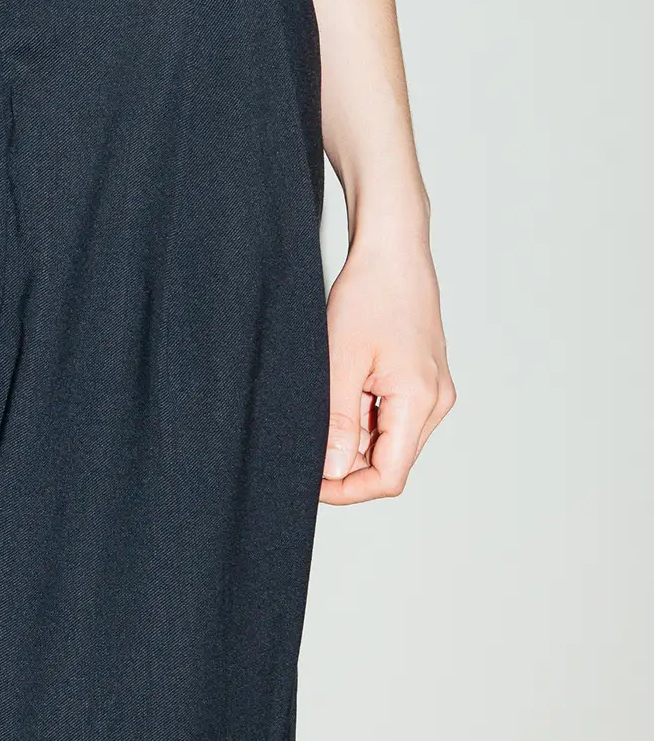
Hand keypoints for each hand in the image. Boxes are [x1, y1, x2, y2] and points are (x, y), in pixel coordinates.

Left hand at [319, 219, 455, 503]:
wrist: (392, 251)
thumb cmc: (370, 295)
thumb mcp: (340, 362)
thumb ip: (337, 422)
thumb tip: (331, 472)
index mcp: (421, 401)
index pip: (389, 477)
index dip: (346, 490)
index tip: (309, 482)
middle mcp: (435, 403)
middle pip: (388, 462)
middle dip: (343, 462)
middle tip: (304, 440)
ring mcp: (431, 393)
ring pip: (386, 441)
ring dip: (349, 436)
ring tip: (323, 400)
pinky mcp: (421, 382)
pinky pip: (389, 418)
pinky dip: (359, 416)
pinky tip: (339, 389)